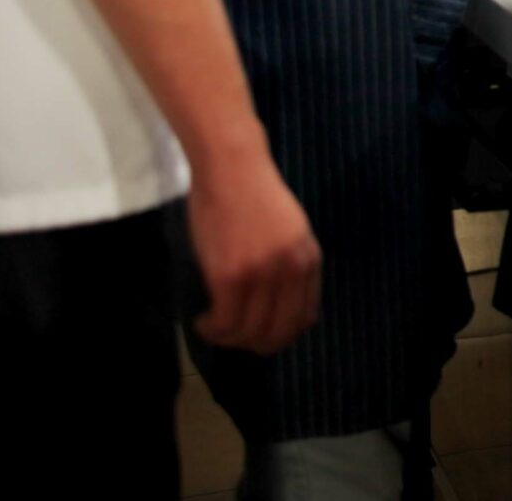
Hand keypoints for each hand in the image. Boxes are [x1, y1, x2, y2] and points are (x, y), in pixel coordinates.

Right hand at [186, 153, 321, 352]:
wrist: (231, 167)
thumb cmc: (254, 196)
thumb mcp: (290, 232)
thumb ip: (290, 266)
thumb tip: (282, 307)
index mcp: (310, 261)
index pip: (304, 318)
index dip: (279, 334)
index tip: (258, 333)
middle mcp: (292, 270)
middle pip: (278, 332)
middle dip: (254, 344)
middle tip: (232, 337)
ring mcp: (263, 274)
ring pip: (249, 331)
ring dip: (228, 338)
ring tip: (212, 327)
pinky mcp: (231, 274)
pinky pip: (225, 321)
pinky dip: (212, 329)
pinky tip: (202, 321)